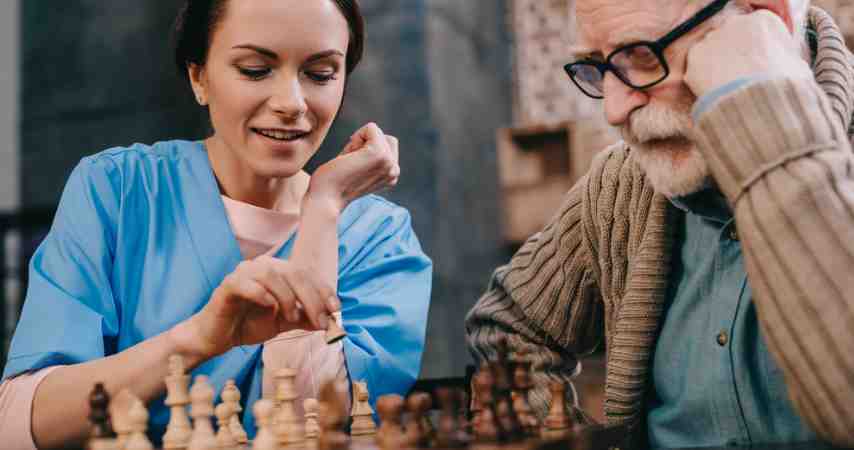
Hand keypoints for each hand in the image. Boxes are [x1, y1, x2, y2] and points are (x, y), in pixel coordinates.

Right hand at [174, 256, 340, 358]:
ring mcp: (244, 272)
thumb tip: (331, 321)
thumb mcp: (284, 323)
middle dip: (312, 298)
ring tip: (291, 318)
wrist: (217, 337)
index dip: (323, 290)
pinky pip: (248, 284)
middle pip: (294, 273)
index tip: (336, 310)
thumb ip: (305, 319)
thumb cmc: (249, 324)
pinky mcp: (228, 284)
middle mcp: (262, 265)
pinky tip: (270, 308)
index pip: (307, 274)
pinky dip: (263, 295)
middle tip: (320, 321)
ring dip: (288, 298)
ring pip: (273, 275)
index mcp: (278, 270)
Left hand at [308, 123, 399, 212]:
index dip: (366, 148)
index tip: (354, 166)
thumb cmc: (333, 182)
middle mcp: (394, 171)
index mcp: (392, 176)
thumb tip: (373, 131)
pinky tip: (348, 156)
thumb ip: (369, 154)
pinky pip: (371, 128)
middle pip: (385, 136)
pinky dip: (357, 136)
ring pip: (377, 132)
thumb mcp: (358, 166)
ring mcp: (389, 163)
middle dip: (365, 142)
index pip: (387, 144)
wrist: (325, 199)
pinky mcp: (379, 154)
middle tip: (350, 162)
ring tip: (349, 161)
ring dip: (358, 141)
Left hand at [685, 10, 811, 97]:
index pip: (757, 29)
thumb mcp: (798, 67)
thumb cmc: (784, 86)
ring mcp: (712, 38)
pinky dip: (703, 79)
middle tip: (739, 78)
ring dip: (717, 66)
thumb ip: (786, 57)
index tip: (759, 64)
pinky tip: (714, 92)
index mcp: (764, 20)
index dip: (757, 49)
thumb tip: (785, 64)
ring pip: (712, 51)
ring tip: (727, 88)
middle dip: (734, 54)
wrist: (757, 103)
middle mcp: (735, 22)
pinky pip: (697, 67)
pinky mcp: (694, 57)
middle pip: (732, 37)